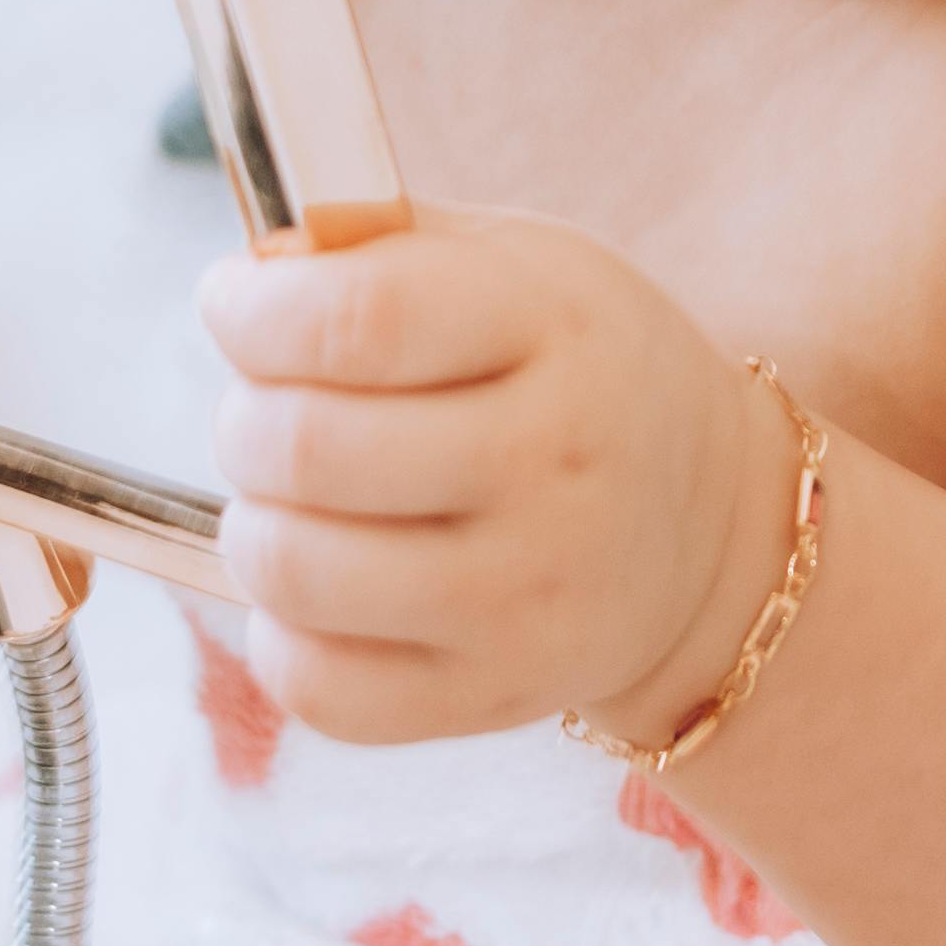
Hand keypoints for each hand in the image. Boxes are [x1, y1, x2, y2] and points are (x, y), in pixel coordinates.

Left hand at [197, 214, 781, 747]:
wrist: (711, 530)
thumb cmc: (577, 376)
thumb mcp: (516, 267)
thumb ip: (378, 250)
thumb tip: (250, 277)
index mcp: (556, 333)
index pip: (355, 320)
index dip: (251, 311)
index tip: (235, 305)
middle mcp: (553, 469)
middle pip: (303, 446)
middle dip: (245, 419)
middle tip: (271, 413)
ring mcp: (527, 598)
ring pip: (291, 570)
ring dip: (255, 526)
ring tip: (296, 504)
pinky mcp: (494, 695)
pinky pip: (314, 686)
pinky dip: (281, 635)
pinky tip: (326, 592)